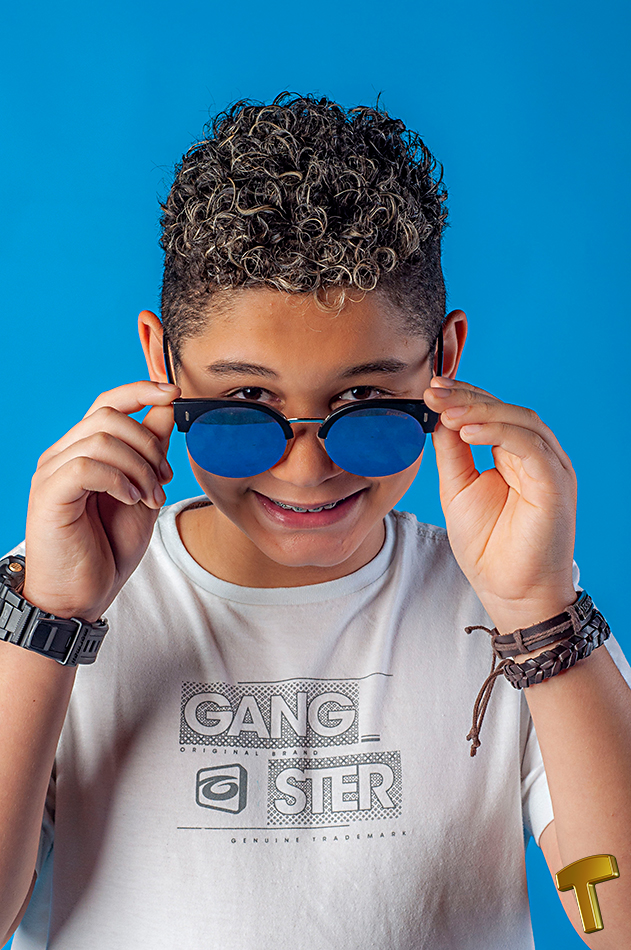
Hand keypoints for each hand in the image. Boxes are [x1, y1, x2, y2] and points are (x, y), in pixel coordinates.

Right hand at [23, 380, 180, 622]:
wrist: (79, 597)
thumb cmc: (106, 549)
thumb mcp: (142, 492)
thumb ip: (151, 452)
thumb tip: (164, 408)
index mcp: (83, 451)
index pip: (108, 402)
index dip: (141, 390)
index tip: (175, 393)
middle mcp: (62, 455)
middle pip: (109, 415)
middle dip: (149, 444)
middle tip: (162, 481)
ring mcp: (51, 473)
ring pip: (102, 438)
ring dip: (139, 468)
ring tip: (148, 499)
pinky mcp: (48, 495)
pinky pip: (86, 465)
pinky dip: (118, 479)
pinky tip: (130, 500)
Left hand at [423, 377, 577, 634]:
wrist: (509, 592)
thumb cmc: (488, 547)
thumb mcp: (458, 490)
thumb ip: (452, 453)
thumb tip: (440, 416)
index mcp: (515, 456)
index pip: (491, 412)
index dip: (463, 397)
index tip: (430, 389)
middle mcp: (537, 456)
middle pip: (505, 409)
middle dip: (467, 396)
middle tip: (433, 391)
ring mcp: (550, 468)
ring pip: (520, 420)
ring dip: (480, 410)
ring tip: (446, 410)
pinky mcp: (555, 483)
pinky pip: (530, 446)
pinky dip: (499, 432)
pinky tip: (468, 431)